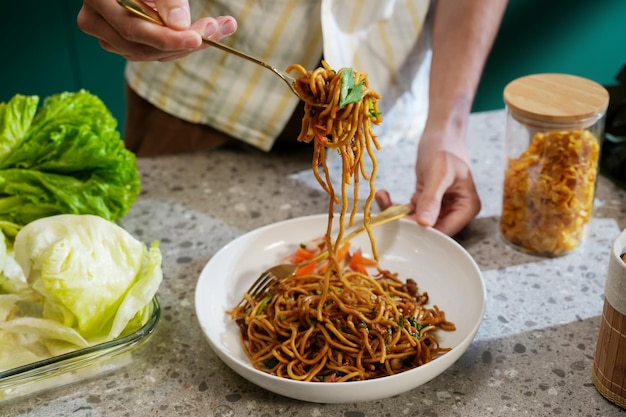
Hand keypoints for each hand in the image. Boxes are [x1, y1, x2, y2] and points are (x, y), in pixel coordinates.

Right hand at [77, 0, 236, 60]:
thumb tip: (179, 24)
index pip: (134, 30)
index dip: (168, 38)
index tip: (199, 37)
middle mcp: (96, 22)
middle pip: (143, 48)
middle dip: (184, 43)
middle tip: (220, 28)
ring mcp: (107, 36)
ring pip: (150, 54)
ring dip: (186, 47)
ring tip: (220, 28)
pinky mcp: (121, 43)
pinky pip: (152, 52)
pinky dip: (178, 46)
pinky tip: (203, 35)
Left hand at [375, 133, 480, 236]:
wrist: (440, 134)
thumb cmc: (444, 148)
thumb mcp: (438, 173)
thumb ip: (432, 198)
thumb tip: (424, 223)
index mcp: (467, 208)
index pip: (444, 231)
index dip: (423, 231)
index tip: (401, 223)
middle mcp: (456, 211)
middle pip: (430, 229)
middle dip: (407, 222)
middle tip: (387, 212)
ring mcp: (442, 207)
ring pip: (417, 221)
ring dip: (398, 213)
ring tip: (382, 198)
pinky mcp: (427, 202)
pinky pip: (411, 210)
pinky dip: (397, 205)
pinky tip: (384, 195)